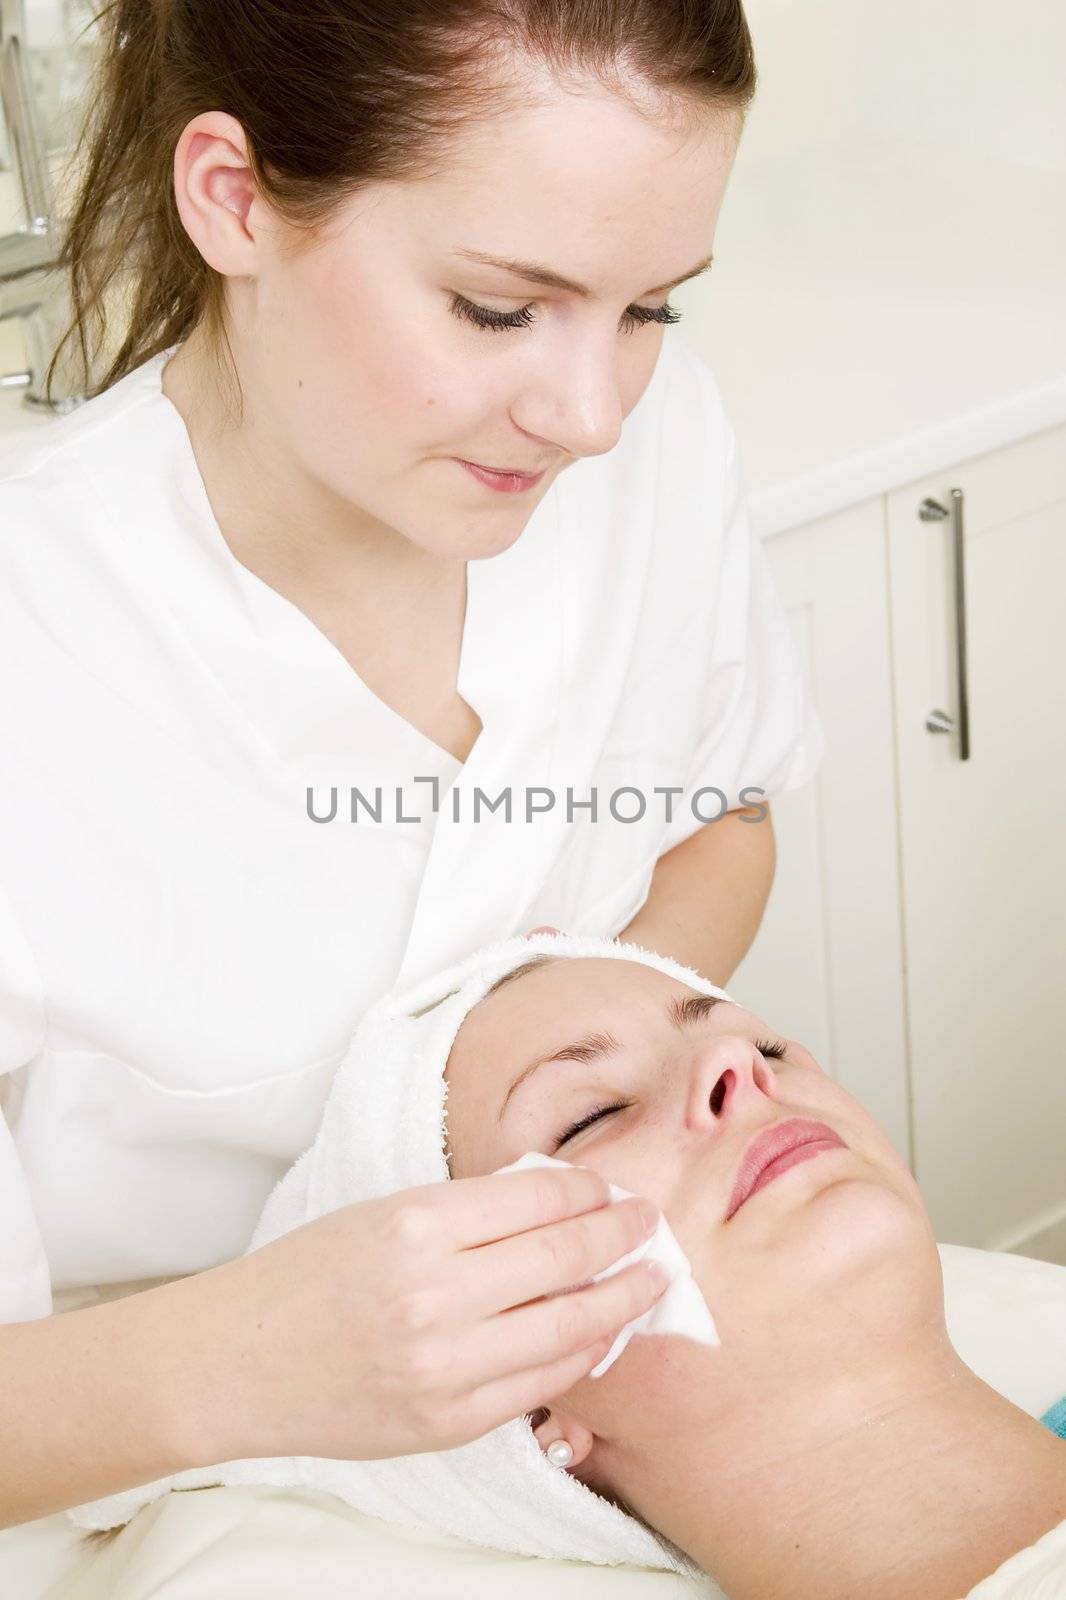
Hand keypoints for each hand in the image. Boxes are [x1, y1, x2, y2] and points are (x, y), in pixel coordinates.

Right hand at [196, 1165, 665, 1465]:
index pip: (539, 1198)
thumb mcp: (386, 1213)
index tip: (612, 1187)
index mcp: (418, 1225)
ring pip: (571, 1325)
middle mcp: (437, 1295)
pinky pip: (542, 1382)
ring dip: (622, 1297)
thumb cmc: (310, 1274)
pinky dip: (581, 1352)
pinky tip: (599, 1331)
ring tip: (649, 1278)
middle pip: (568, 1256)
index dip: (590, 1191)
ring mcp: (446, 1366)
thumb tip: (561, 1201)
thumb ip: (471, 1211)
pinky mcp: (449, 1421)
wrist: (239, 1361)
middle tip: (651, 1223)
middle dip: (623, 1235)